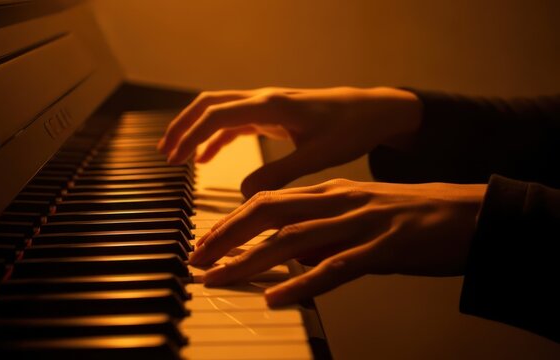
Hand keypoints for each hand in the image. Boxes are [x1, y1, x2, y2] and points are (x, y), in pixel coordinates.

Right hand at [158, 87, 421, 196]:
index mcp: (272, 106)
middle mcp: (264, 99)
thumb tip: (243, 194)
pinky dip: (214, 137)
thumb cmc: (350, 129)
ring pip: (218, 110)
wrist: (373, 111)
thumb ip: (280, 174)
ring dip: (194, 129)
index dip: (190, 135)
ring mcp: (267, 104)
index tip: (173, 159)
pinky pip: (234, 121)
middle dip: (182, 126)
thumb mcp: (317, 156)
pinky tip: (205, 158)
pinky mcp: (272, 113)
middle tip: (164, 153)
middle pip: (208, 104)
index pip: (217, 115)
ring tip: (175, 155)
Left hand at [189, 179, 486, 306]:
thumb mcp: (357, 212)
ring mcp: (360, 224)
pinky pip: (335, 269)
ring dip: (251, 261)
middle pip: (270, 213)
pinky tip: (276, 299)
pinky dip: (301, 284)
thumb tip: (289, 254)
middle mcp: (338, 202)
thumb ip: (322, 228)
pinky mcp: (383, 250)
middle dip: (227, 236)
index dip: (232, 221)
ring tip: (220, 278)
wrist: (465, 213)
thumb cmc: (408, 215)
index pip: (268, 201)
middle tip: (198, 258)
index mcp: (331, 192)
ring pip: (294, 240)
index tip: (206, 241)